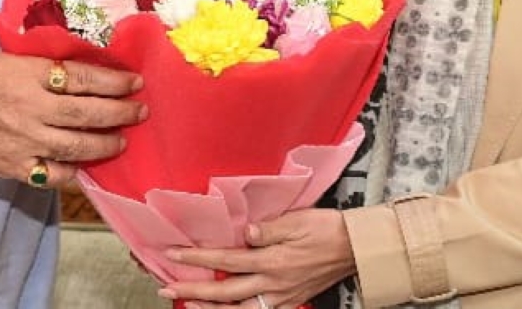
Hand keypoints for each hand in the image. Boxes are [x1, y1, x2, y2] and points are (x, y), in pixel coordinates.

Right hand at [0, 52, 144, 184]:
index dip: (113, 82)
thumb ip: (45, 65)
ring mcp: (22, 140)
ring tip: (121, 140)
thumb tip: (84, 70)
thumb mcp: (11, 58)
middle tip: (139, 111)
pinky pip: (50, 174)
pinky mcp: (12, 166)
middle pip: (86, 113)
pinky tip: (84, 167)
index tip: (135, 82)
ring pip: (75, 147)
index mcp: (29, 74)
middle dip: (119, 112)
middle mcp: (30, 108)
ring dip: (104, 144)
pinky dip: (71, 172)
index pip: (83, 78)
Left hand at [158, 207, 354, 307]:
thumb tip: (244, 233)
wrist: (354, 249)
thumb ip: (268, 229)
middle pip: (225, 294)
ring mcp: (280, 297)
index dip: (198, 259)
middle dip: (193, 293)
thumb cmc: (325, 229)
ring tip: (188, 306)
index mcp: (272, 261)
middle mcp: (272, 284)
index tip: (174, 254)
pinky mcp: (287, 301)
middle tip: (167, 289)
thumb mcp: (297, 221)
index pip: (226, 261)